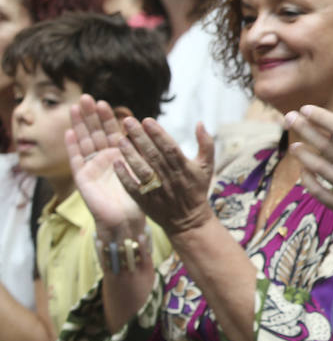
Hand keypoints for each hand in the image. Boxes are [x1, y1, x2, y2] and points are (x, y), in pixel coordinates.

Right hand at [65, 96, 144, 236]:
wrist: (129, 220)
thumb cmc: (142, 197)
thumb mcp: (148, 169)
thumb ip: (148, 150)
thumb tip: (153, 130)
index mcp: (121, 155)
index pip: (112, 132)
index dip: (107, 118)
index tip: (105, 102)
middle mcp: (105, 158)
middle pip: (95, 132)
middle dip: (90, 116)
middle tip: (86, 97)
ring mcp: (92, 167)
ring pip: (84, 141)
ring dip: (79, 125)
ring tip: (75, 108)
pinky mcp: (83, 178)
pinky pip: (76, 160)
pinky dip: (72, 146)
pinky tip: (69, 132)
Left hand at [107, 110, 215, 240]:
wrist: (189, 220)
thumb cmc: (196, 189)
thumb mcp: (207, 166)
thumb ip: (206, 144)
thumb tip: (199, 123)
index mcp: (185, 168)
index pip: (169, 147)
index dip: (158, 133)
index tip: (146, 120)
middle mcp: (170, 178)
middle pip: (153, 154)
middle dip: (140, 137)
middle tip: (127, 121)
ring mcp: (156, 190)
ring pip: (141, 169)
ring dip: (130, 154)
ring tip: (119, 138)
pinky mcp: (145, 201)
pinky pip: (132, 187)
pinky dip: (124, 175)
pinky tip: (116, 162)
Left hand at [285, 101, 332, 271]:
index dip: (323, 117)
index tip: (307, 108)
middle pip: (327, 146)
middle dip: (304, 128)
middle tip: (289, 117)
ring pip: (319, 168)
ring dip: (303, 153)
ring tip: (295, 144)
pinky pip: (319, 192)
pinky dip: (308, 179)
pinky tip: (305, 168)